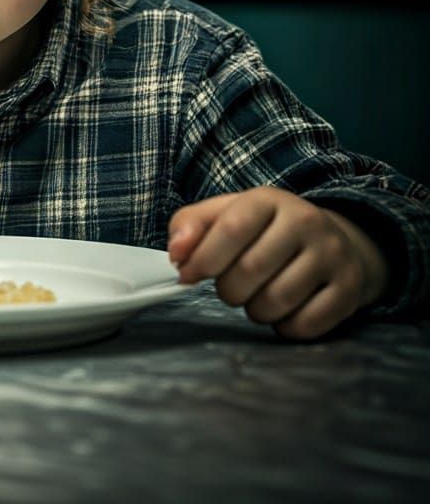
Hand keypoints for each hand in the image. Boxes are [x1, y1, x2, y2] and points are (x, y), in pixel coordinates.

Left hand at [168, 187, 388, 339]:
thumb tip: (176, 254)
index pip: (231, 228)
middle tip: (230, 288)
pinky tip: (283, 312)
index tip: (186, 275)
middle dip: (228, 290)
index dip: (203, 258)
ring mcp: (333, 254)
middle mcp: (306, 221)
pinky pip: (306, 324)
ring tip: (255, 298)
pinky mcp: (351, 289)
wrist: (332, 241)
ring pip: (278, 300)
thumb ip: (190, 226)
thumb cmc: (264, 231)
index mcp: (269, 199)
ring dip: (255, 311)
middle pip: (251, 269)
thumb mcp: (225, 214)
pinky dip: (284, 327)